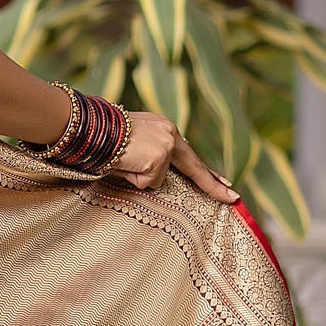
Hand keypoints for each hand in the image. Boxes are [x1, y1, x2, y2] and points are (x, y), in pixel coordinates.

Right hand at [111, 111, 239, 203]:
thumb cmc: (104, 138)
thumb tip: (157, 179)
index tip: (227, 185)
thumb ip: (151, 155)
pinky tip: (124, 164)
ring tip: (122, 162)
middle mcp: (170, 132)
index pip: (190, 155)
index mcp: (164, 127)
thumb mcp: (133, 142)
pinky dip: (134, 179)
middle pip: (193, 167)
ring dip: (139, 177)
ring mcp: (166, 146)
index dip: (208, 173)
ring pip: (158, 180)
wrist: (91, 128)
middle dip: (213, 185)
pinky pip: (147, 183)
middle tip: (234, 197)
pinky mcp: (158, 158)